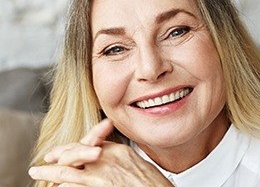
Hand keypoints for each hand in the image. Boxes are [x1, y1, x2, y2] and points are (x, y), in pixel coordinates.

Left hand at [29, 119, 173, 186]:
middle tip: (46, 159)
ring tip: (38, 172)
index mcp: (119, 151)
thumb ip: (123, 160)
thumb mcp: (139, 166)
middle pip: (76, 151)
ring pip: (68, 169)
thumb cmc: (155, 185)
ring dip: (50, 172)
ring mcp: (102, 173)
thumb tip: (111, 159)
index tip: (65, 151)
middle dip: (58, 155)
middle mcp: (108, 158)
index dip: (75, 146)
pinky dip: (61, 185)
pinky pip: (71, 184)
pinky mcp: (97, 186)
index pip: (91, 143)